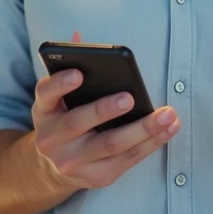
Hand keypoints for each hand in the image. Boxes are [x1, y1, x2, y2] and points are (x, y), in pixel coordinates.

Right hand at [31, 68, 180, 190]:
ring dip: (142, 129)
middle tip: (129, 97)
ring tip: (167, 114)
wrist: (54, 166)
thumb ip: (68, 68)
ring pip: (110, 145)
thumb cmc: (64, 118)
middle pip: (79, 123)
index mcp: (44, 111)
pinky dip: (151, 144)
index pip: (46, 94)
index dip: (60, 83)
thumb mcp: (57, 97)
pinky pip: (128, 160)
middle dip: (105, 109)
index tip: (78, 73)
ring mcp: (73, 162)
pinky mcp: (96, 177)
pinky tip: (169, 129)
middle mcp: (52, 139)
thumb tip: (79, 36)